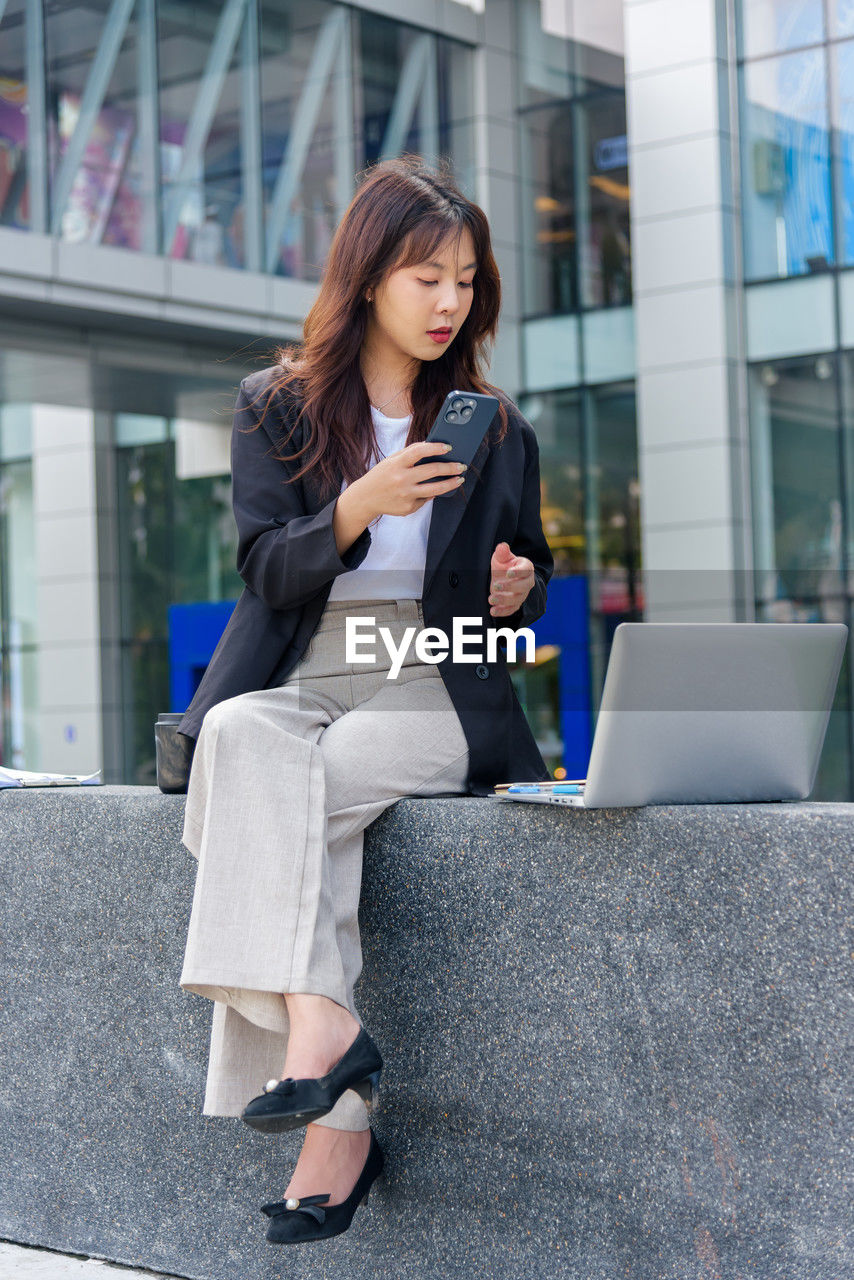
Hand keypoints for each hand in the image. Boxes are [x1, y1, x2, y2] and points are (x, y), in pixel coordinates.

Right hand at [350, 441, 466, 517]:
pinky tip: (432, 490)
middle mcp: (401, 479)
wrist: (366, 498)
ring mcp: (405, 495)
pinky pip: (425, 500)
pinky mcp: (408, 508)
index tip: (449, 447)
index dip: (435, 448)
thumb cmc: (381, 476)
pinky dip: (430, 494)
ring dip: (451, 484)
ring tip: (459, 479)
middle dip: (451, 468)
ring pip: (435, 489)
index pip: (418, 451)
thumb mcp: (391, 460)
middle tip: (461, 466)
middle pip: (432, 471)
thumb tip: (431, 446)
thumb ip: (408, 453)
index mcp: (396, 464)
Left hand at [488, 542, 535, 617]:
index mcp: (526, 568)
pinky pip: (512, 610)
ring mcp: (522, 594)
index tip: (508, 573)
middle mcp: (527, 582)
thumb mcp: (502, 557)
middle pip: (524, 586)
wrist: (503, 577)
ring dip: (504, 600)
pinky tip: (493, 611)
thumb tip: (502, 546)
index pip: (526, 570)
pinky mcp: (515, 604)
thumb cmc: (504, 565)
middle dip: (510, 587)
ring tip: (491, 599)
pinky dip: (503, 611)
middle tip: (496, 586)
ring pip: (517, 599)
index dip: (518, 572)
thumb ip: (502, 552)